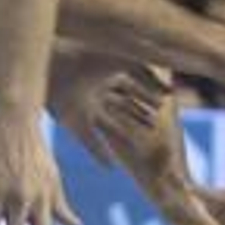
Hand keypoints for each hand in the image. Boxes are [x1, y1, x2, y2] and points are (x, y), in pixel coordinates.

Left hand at [46, 41, 165, 162]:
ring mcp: (83, 108)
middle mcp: (94, 91)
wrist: (54, 64)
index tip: (161, 106)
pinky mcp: (72, 122)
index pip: (130, 87)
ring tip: (139, 151)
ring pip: (109, 126)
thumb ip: (150, 75)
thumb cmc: (87, 56)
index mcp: (103, 74)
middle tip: (154, 129)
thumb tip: (170, 93)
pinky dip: (99, 154)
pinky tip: (110, 167)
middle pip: (121, 107)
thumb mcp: (125, 62)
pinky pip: (89, 142)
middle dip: (137, 117)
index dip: (145, 97)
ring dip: (124, 138)